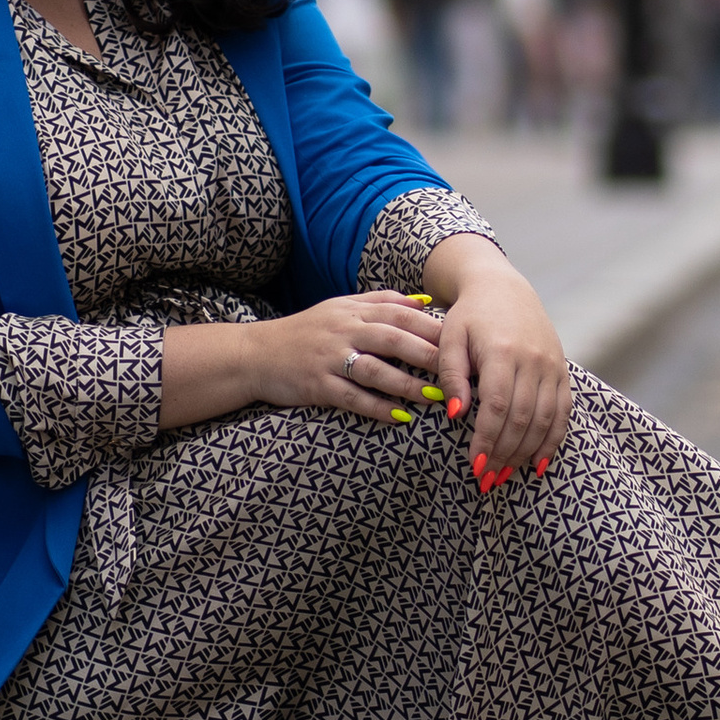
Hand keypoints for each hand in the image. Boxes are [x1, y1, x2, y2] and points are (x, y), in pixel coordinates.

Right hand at [163, 290, 444, 431]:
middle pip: (393, 339)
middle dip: (429, 355)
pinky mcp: (317, 385)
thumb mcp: (341, 308)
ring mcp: (329, 358)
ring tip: (435, 398)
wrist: (257, 354)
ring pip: (374, 370)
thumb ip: (381, 302)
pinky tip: (399, 418)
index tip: (462, 340)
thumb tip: (424, 301)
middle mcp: (343, 330)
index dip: (433, 327)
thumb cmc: (307, 331)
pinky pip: (351, 398)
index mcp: (353, 310)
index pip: (401, 314)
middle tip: (460, 371)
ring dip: (407, 385)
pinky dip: (376, 408)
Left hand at [433, 248, 569, 480]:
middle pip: (522, 418)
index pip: (497, 406)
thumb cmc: (469, 316)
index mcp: (502, 351)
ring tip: (507, 475)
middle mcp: (532, 360)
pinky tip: (538, 463)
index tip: (474, 466)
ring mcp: (552, 366)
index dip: (487, 439)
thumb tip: (456, 415)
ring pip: (544, 419)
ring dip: (526, 452)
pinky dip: (553, 440)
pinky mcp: (562, 370)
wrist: (503, 288)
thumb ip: (451, 375)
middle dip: (504, 454)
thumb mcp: (450, 338)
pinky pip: (563, 412)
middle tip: (487, 480)